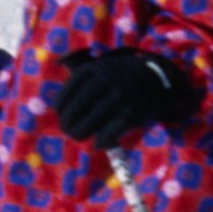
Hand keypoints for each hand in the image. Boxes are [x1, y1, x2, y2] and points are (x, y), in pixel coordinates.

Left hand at [52, 49, 193, 148]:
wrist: (156, 78)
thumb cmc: (120, 76)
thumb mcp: (101, 68)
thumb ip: (81, 78)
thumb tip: (57, 103)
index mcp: (95, 69)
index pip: (69, 90)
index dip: (60, 105)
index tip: (58, 114)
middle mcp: (106, 81)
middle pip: (77, 107)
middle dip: (67, 121)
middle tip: (65, 129)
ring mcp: (120, 96)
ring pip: (91, 121)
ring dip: (80, 132)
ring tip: (77, 136)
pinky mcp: (132, 113)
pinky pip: (110, 131)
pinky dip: (101, 140)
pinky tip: (98, 143)